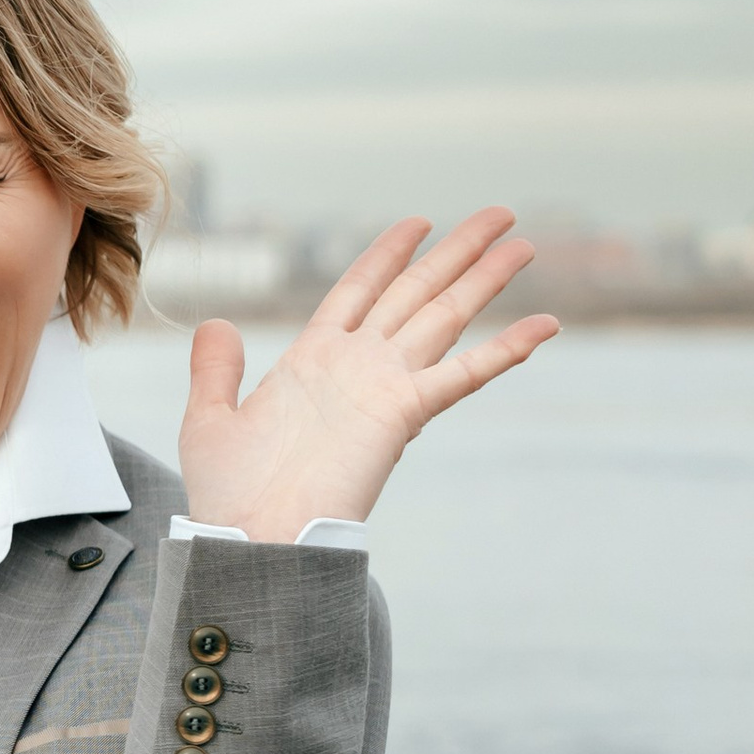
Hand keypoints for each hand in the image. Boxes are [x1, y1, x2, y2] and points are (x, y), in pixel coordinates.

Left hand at [178, 210, 557, 541]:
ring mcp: (382, 388)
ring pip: (444, 318)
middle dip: (457, 253)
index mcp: (312, 360)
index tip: (418, 223)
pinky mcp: (401, 416)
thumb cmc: (230, 496)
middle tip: (500, 215)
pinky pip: (461, 375)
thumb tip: (216, 325)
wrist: (251, 538)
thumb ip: (215, 371)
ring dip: (484, 280)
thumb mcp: (209, 421)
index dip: (389, 254)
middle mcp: (356, 366)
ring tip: (523, 245)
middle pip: (416, 292)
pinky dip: (504, 350)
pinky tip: (544, 325)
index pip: (359, 290)